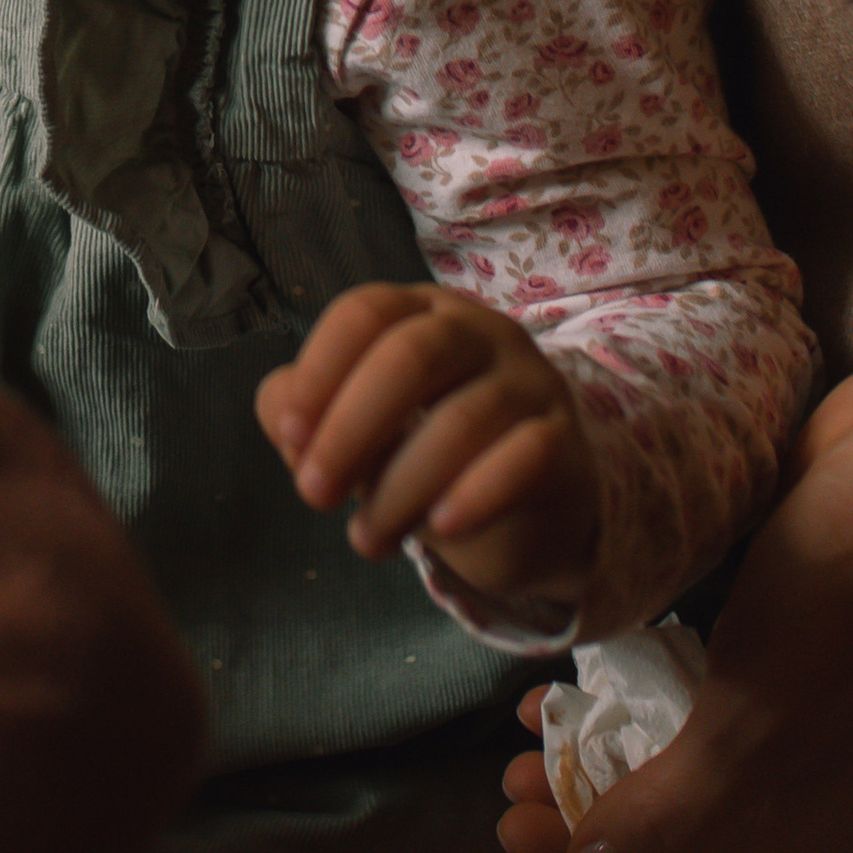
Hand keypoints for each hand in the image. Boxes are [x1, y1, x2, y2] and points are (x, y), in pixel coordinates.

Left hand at [257, 283, 600, 612]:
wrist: (530, 507)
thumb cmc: (426, 451)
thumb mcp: (358, 431)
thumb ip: (305, 415)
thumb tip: (286, 424)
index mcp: (419, 312)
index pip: (365, 314)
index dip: (320, 371)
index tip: (292, 439)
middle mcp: (479, 331)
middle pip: (410, 356)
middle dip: (350, 429)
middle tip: (312, 496)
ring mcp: (529, 381)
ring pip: (462, 419)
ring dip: (401, 486)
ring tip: (366, 540)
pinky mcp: (565, 442)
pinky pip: (525, 457)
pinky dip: (478, 493)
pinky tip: (443, 529)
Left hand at [498, 320, 852, 852]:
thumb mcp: (764, 720)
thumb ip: (681, 811)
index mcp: (842, 831)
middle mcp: (819, 785)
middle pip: (686, 842)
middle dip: (590, 838)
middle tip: (514, 823)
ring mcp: (794, 714)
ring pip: (674, 770)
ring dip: (591, 777)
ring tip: (520, 766)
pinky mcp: (763, 651)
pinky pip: (677, 705)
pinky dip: (615, 715)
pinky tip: (553, 703)